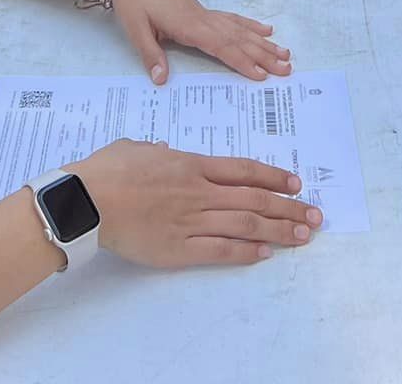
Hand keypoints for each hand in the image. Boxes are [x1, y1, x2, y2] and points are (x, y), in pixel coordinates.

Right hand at [75, 140, 319, 267]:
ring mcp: (191, 220)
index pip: (244, 170)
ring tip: (303, 236)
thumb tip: (168, 153)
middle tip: (315, 215)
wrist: (86, 200)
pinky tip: (266, 253)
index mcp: (191, 164)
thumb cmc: (107, 169)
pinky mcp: (178, 247)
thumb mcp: (138, 148)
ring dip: (278, 230)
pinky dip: (246, 252)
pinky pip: (220, 250)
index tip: (296, 183)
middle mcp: (199, 191)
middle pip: (255, 198)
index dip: (275, 176)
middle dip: (289, 207)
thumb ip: (159, 151)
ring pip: (246, 224)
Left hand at [92, 0, 291, 82]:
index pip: (221, 47)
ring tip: (286, 53)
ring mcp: (206, 14)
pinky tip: (265, 30)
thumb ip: (151, 54)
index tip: (261, 75)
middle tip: (287, 69)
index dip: (242, 62)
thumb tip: (161, 80)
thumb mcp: (136, 29)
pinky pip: (233, 19)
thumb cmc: (134, 2)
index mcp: (189, 26)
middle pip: (239, 40)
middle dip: (264, 56)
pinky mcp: (204, 11)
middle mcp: (204, 20)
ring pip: (241, 30)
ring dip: (264, 43)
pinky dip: (250, 25)